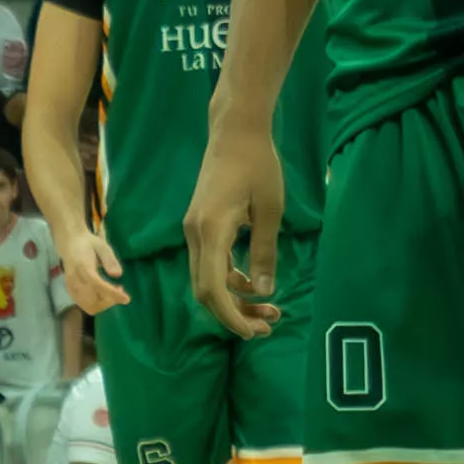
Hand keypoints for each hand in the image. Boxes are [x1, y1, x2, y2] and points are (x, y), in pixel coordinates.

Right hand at [53, 218, 125, 318]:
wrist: (69, 243)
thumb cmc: (88, 244)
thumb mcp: (102, 246)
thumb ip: (109, 260)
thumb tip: (117, 274)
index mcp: (82, 266)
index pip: (97, 285)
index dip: (112, 294)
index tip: (126, 299)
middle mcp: (74, 279)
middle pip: (94, 300)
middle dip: (110, 300)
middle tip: (120, 289)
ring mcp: (71, 287)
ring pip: (89, 306)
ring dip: (104, 304)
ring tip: (112, 292)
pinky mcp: (70, 291)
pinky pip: (85, 305)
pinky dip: (97, 304)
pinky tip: (103, 294)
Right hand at [183, 130, 285, 341]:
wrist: (234, 132)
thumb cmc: (258, 166)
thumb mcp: (271, 211)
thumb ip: (264, 252)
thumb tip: (264, 292)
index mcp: (211, 231)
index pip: (212, 288)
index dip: (231, 316)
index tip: (254, 332)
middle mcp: (194, 234)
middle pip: (204, 290)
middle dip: (233, 314)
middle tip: (267, 327)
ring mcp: (193, 230)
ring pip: (206, 278)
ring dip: (233, 299)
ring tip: (268, 310)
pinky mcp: (199, 225)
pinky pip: (209, 263)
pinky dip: (228, 280)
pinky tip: (253, 283)